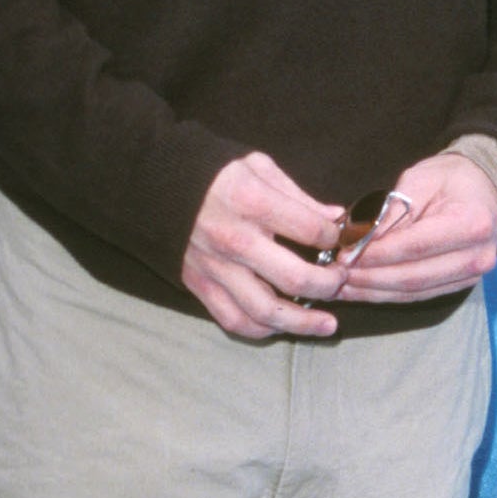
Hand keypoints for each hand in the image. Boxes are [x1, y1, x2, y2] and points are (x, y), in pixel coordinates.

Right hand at [181, 152, 345, 340]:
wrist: (154, 183)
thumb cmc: (213, 171)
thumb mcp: (258, 166)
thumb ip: (298, 196)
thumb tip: (336, 218)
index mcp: (253, 202)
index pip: (312, 231)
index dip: (335, 238)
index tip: (340, 238)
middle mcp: (235, 240)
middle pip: (295, 279)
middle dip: (330, 285)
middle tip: (342, 281)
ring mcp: (215, 267)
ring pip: (266, 311)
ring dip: (303, 323)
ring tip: (327, 325)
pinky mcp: (199, 285)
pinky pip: (234, 320)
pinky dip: (262, 330)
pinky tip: (282, 327)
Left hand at [329, 150, 496, 304]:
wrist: (485, 190)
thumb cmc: (450, 179)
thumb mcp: (419, 180)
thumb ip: (391, 211)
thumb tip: (359, 239)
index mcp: (471, 224)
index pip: (414, 246)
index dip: (376, 254)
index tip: (344, 254)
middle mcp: (476, 257)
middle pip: (412, 276)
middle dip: (369, 277)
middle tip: (334, 273)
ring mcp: (470, 276)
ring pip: (413, 292)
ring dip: (373, 291)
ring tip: (340, 285)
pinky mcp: (460, 286)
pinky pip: (418, 295)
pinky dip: (387, 295)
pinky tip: (361, 290)